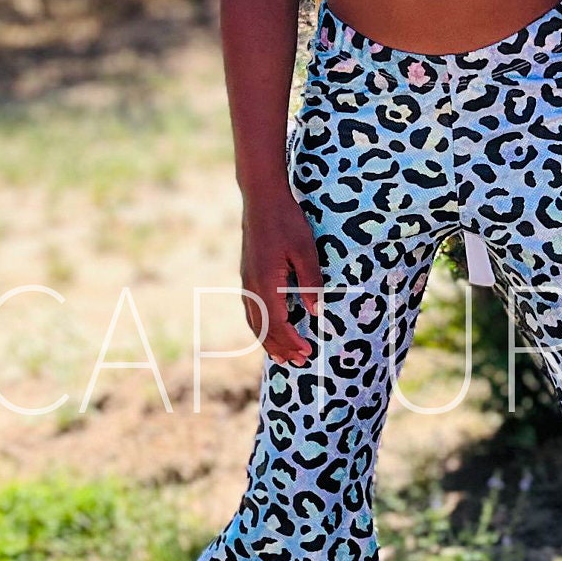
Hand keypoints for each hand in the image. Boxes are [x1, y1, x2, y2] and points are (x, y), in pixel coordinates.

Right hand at [240, 184, 322, 366]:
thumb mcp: (306, 250)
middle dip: (280, 347)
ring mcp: (246, 280)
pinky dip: (259, 325)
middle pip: (263, 328)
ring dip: (267, 340)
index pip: (278, 324)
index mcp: (266, 283)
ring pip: (253, 320)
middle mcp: (252, 286)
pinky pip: (250, 309)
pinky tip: (269, 328)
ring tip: (281, 355)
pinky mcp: (247, 274)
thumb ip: (310, 282)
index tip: (307, 353)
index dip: (292, 341)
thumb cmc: (287, 221)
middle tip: (298, 362)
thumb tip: (315, 312)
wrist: (262, 198)